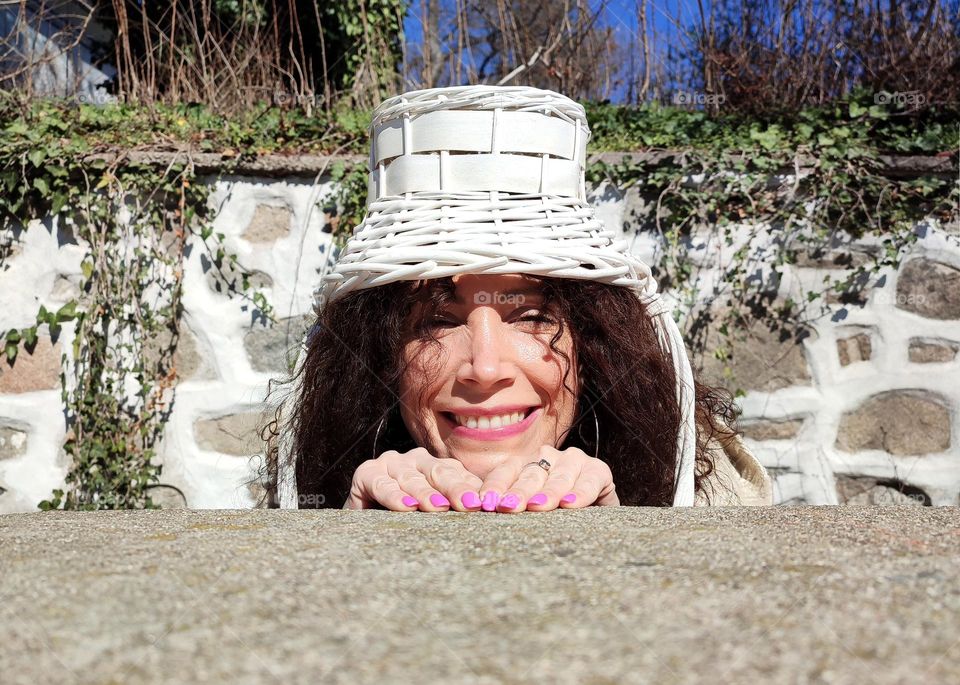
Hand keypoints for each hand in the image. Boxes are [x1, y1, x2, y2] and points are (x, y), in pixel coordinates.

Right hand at [343, 447, 484, 511]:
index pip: (458, 474)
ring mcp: (391, 463)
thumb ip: (457, 508)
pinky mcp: (366, 473)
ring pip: (412, 478)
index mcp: (436, 467)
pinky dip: (394, 496)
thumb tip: (491, 511)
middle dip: (455, 489)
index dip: (473, 489)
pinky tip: (405, 507)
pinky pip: (382, 484)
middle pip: (439, 472)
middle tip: (470, 505)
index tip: (488, 505)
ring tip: (439, 507)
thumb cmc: (405, 521)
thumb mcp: (433, 512)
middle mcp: (415, 461)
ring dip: (425, 493)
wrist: (361, 526)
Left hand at [477, 445, 618, 512]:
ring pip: (558, 476)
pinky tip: (570, 503)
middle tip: (507, 507)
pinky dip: (580, 492)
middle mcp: (547, 457)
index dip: (495, 487)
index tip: (484, 503)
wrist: (596, 518)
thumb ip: (509, 508)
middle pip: (530, 474)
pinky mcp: (598, 470)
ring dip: (548, 492)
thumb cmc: (555, 515)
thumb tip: (477, 515)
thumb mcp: (530, 510)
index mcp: (526, 464)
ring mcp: (573, 461)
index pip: (506, 472)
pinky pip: (589, 480)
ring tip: (538, 506)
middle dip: (518, 491)